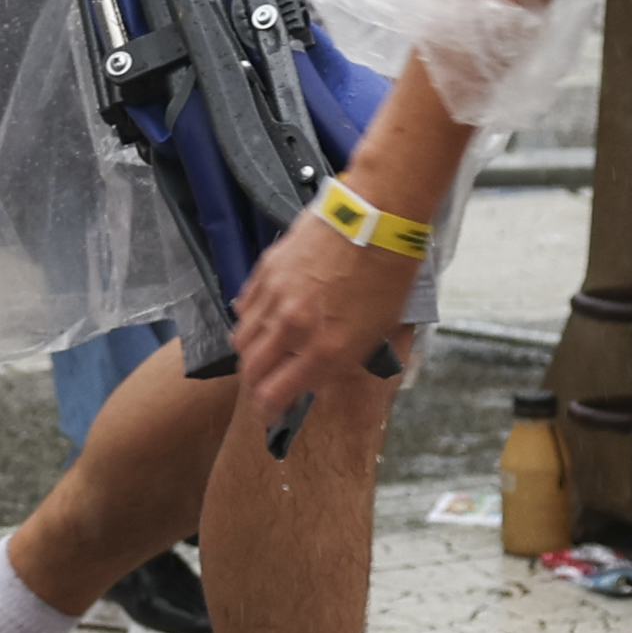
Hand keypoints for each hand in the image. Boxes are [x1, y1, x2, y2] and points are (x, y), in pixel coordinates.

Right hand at [228, 193, 420, 435]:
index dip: (268, 411)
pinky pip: (244, 306)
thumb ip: (342, 360)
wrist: (377, 218)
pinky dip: (250, 319)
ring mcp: (275, 298)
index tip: (270, 414)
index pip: (274, 395)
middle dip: (256, 386)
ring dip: (250, 353)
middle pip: (252, 371)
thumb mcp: (378, 331)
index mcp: (325, 350)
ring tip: (264, 353)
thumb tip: (317, 379)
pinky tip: (264, 318)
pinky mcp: (266, 271)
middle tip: (265, 387)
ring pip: (242, 339)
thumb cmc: (389, 276)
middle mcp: (293, 329)